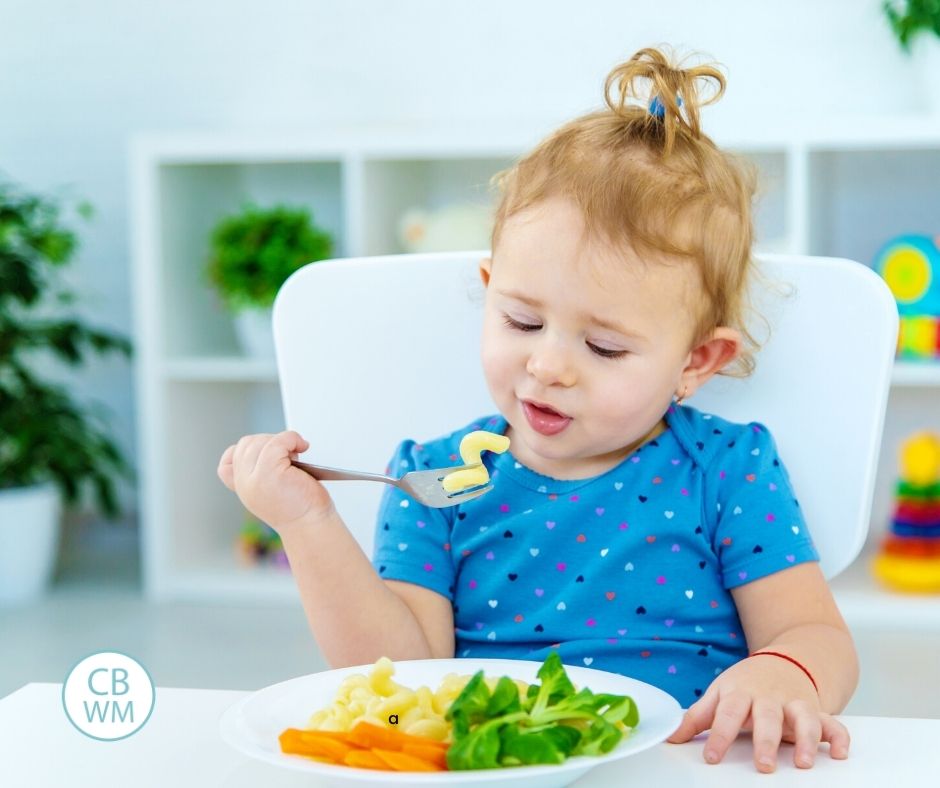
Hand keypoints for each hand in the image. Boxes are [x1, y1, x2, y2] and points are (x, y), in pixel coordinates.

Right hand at [217, 431, 335, 531]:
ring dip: (281, 440)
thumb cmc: (302, 509)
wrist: (311, 527)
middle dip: (268, 442)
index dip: (246, 452)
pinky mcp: (268, 473)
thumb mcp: (274, 490)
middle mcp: (244, 484)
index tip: (268, 455)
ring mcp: (253, 479)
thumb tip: (274, 446)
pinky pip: (277, 442)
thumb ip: (263, 473)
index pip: (227, 463)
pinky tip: (302, 445)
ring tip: (297, 452)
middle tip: (290, 454)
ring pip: (258, 441)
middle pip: (245, 445)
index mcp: (244, 489)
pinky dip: (291, 438)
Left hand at [666, 654, 850, 772]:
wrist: (783, 660)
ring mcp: (795, 703)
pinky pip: (833, 722)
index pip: (727, 713)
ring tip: (803, 763)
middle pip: (767, 717)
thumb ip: (698, 717)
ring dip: (807, 739)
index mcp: (740, 693)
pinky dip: (839, 736)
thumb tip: (670, 738)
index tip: (711, 757)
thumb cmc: (746, 683)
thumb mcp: (720, 693)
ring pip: (804, 718)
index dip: (719, 735)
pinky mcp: (816, 711)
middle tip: (763, 766)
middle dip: (766, 741)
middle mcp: (769, 698)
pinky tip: (839, 753)